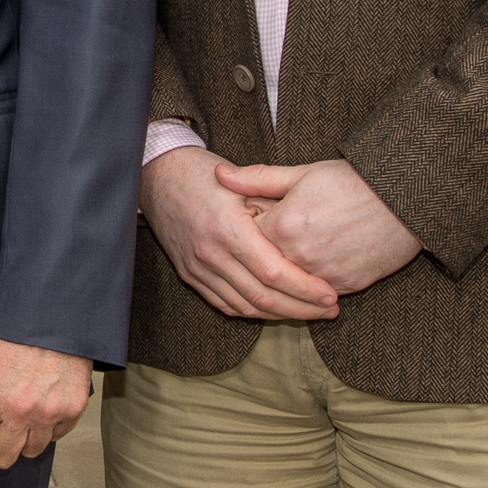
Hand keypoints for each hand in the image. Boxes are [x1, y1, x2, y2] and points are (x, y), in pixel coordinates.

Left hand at [0, 337, 90, 468]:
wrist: (49, 322)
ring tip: (23, 413)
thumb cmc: (9, 343)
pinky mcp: (73, 410)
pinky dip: (49, 428)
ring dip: (24, 439)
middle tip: (1, 426)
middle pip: (4, 459)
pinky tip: (43, 405)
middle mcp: (21, 412)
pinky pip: (56, 437)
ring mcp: (49, 413)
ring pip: (31, 452)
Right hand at [140, 144, 339, 320]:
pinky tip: (275, 309)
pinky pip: (225, 304)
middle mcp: (210, 253)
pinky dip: (253, 311)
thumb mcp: (242, 182)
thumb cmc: (203, 173)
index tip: (331, 295)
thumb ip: (275, 208)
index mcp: (227, 228)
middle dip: (302, 308)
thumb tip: (312, 237)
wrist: (156, 176)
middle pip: (263, 297)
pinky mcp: (189, 274)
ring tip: (309, 313)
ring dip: (281, 315)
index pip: (274, 273)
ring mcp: (197, 267)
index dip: (306, 289)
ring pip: (245, 307)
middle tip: (329, 310)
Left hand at [219, 158, 423, 296]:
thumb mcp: (302, 174)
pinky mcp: (346, 286)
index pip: (244, 240)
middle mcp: (298, 256)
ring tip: (281, 266)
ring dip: (280, 280)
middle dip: (256, 261)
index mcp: (282, 226)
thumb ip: (257, 179)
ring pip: (288, 287)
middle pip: (262, 268)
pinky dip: (307, 289)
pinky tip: (305, 278)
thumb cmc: (352, 181)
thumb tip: (219, 175)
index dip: (242, 232)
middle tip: (256, 251)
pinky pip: (315, 295)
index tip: (244, 224)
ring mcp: (322, 275)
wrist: (404, 200)